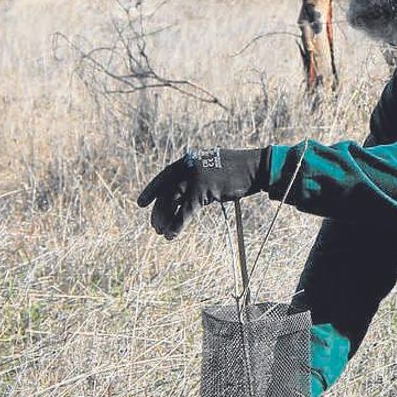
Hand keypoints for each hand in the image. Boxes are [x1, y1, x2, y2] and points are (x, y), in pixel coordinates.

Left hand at [136, 147, 267, 238]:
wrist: (255, 167)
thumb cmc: (237, 171)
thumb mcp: (212, 170)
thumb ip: (196, 179)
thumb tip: (185, 196)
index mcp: (189, 160)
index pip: (164, 176)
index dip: (151, 190)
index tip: (141, 203)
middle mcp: (188, 167)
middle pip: (166, 191)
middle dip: (158, 210)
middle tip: (154, 226)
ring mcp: (195, 177)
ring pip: (171, 200)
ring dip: (164, 218)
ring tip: (161, 233)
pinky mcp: (204, 190)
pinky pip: (186, 211)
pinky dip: (177, 224)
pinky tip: (172, 235)